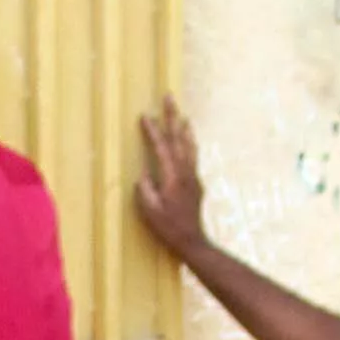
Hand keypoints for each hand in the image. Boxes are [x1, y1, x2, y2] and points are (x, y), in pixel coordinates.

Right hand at [137, 93, 209, 260]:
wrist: (192, 241)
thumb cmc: (168, 228)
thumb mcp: (150, 211)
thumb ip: (145, 190)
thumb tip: (143, 174)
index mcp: (172, 177)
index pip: (162, 148)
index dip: (153, 131)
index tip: (145, 115)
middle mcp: (186, 172)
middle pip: (179, 139)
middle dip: (173, 117)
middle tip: (169, 98)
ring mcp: (193, 176)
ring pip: (189, 146)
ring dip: (184, 128)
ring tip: (181, 114)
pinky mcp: (196, 183)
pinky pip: (192, 156)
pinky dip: (189, 143)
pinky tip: (188, 141)